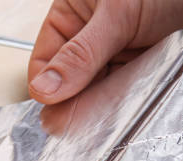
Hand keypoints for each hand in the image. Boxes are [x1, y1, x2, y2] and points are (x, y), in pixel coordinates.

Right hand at [28, 0, 182, 104]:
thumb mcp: (118, 14)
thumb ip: (81, 54)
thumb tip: (45, 87)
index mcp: (72, 15)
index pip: (44, 60)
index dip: (47, 85)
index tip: (53, 105)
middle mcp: (90, 38)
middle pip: (67, 83)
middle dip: (73, 101)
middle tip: (73, 124)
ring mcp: (114, 57)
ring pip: (94, 94)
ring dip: (98, 108)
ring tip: (99, 119)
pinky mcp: (138, 75)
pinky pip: (121, 99)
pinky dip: (120, 109)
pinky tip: (120, 114)